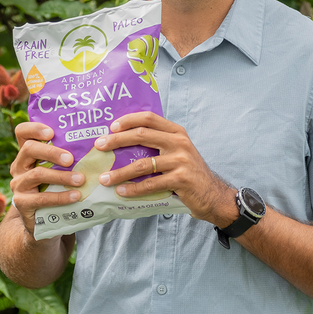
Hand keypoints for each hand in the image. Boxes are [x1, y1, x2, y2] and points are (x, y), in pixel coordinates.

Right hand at [9, 122, 86, 234]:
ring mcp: (18, 185)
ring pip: (37, 174)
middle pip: (29, 149)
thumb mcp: (59, 170)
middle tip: (71, 159)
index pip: (22, 132)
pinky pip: (42, 198)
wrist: (44, 220)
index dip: (34, 128)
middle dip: (51, 152)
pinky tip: (76, 196)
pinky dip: (61, 196)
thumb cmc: (57, 188)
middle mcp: (19, 166)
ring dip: (61, 176)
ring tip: (80, 179)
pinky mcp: (22, 203)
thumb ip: (68, 156)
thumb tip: (100, 141)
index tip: (52, 132)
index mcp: (27, 153)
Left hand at [93, 112, 235, 223]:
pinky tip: (122, 192)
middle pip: (142, 135)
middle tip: (99, 147)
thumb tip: (123, 143)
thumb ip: (159, 144)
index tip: (111, 127)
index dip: (128, 120)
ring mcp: (181, 161)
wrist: (213, 195)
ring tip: (104, 178)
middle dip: (117, 140)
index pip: (149, 118)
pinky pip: (151, 184)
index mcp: (176, 132)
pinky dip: (134, 189)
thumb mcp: (178, 152)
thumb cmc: (189, 173)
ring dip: (120, 172)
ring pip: (143, 164)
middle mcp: (179, 142)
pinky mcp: (181, 179)